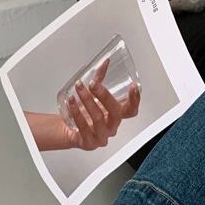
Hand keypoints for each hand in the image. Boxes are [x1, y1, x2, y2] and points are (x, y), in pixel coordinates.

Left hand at [24, 58, 140, 150]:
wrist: (70, 131)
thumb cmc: (86, 114)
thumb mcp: (94, 96)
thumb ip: (100, 79)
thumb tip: (104, 62)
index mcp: (117, 116)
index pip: (131, 110)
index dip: (135, 100)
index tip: (133, 86)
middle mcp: (112, 127)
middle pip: (116, 113)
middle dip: (105, 96)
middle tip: (94, 84)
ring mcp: (102, 136)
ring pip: (98, 118)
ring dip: (87, 100)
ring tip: (79, 88)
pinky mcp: (89, 142)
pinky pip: (83, 126)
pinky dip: (76, 112)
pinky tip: (71, 102)